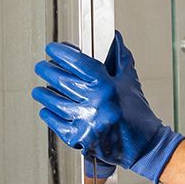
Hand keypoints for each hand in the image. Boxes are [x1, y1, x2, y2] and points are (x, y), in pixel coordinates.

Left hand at [32, 31, 184, 182]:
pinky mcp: (80, 139)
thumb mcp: (129, 81)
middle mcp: (95, 103)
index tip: (52, 49)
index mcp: (107, 86)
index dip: (62, 53)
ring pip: (54, 102)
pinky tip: (46, 109)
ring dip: (44, 94)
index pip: (78, 63)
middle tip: (41, 67)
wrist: (145, 146)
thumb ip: (119, 57)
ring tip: (39, 90)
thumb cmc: (137, 114)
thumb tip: (115, 37)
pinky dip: (49, 114)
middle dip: (47, 70)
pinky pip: (56, 123)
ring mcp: (86, 122)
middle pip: (61, 80)